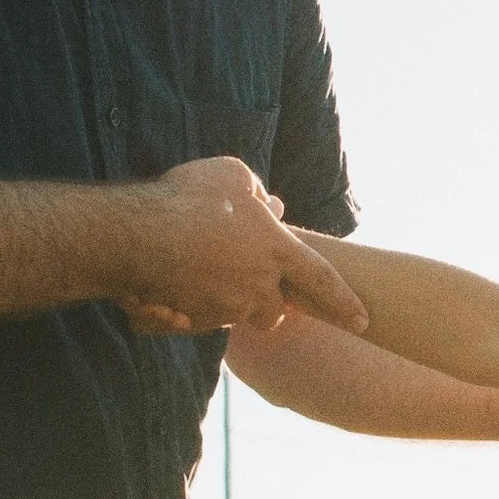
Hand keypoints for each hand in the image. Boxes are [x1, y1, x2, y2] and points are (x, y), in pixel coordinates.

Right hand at [113, 159, 371, 339]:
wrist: (136, 236)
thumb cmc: (189, 198)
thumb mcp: (232, 175)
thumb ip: (259, 193)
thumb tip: (272, 208)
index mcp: (276, 253)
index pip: (322, 282)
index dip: (344, 302)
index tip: (363, 322)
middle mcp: (256, 289)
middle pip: (275, 312)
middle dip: (270, 306)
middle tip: (251, 286)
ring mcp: (224, 310)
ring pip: (235, 316)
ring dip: (226, 301)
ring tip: (199, 274)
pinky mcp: (193, 323)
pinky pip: (198, 319)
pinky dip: (189, 305)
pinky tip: (167, 283)